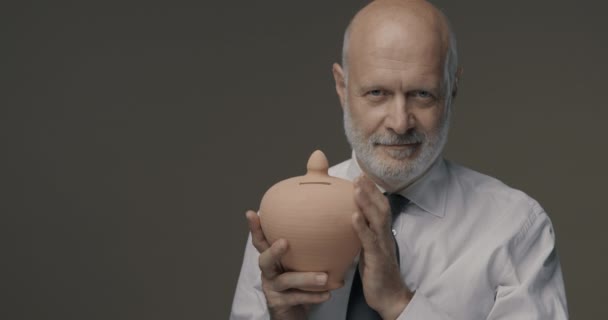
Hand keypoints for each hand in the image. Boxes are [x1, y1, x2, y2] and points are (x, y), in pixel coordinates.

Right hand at [245, 210, 331, 319]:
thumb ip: (308, 249)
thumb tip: (335, 231)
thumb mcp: (300, 263)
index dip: (255, 229)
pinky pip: (297, 298)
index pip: (260, 241)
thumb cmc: (299, 283)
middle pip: (265, 260)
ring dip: (305, 278)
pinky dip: (313, 296)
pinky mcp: (280, 303)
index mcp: (272, 259)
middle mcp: (268, 272)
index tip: (251, 213)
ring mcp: (272, 289)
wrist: (294, 312)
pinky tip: (327, 294)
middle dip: (273, 251)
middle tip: (284, 242)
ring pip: (285, 281)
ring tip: (324, 277)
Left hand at [351, 175, 413, 319]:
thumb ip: (361, 235)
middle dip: (370, 190)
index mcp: (382, 233)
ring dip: (366, 202)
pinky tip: (353, 217)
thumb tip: (348, 221)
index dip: (372, 191)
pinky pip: (370, 241)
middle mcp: (385, 236)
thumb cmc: (377, 274)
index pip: (379, 207)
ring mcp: (383, 246)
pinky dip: (361, 227)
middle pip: (380, 207)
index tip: (362, 175)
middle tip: (359, 174)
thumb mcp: (367, 250)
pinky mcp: (378, 259)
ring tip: (356, 188)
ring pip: (376, 220)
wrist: (390, 298)